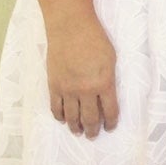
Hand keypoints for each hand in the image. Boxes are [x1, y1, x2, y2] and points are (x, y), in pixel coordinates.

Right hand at [46, 13, 118, 137]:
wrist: (71, 29)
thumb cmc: (95, 39)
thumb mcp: (111, 59)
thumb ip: (109, 79)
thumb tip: (106, 95)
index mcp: (104, 82)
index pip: (110, 110)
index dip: (111, 122)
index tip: (110, 127)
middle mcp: (86, 90)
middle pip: (90, 118)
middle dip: (93, 129)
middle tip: (93, 135)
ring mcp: (68, 90)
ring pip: (71, 117)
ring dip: (75, 127)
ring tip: (78, 132)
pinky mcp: (54, 86)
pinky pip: (56, 108)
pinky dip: (60, 117)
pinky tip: (63, 120)